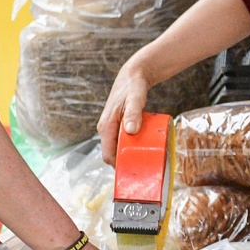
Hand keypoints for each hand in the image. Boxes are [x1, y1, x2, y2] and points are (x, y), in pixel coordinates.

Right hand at [98, 50, 159, 165]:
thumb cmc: (133, 86)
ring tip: (143, 162)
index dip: (118, 166)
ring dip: (128, 155)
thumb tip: (130, 130)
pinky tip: (142, 150)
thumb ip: (133, 113)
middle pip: (112, 154)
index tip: (132, 173)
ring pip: (117, 148)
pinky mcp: (118, 126)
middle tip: (142, 170)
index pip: (108, 154)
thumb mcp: (135, 99)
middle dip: (124, 163)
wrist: (133, 75)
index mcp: (106, 126)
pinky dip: (130, 148)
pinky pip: (122, 142)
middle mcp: (106, 129)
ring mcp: (111, 128)